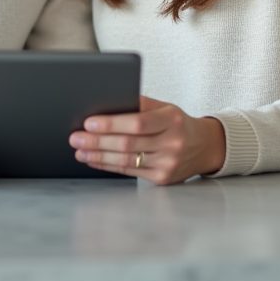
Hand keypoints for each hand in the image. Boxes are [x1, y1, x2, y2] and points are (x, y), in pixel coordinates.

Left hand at [69, 96, 225, 184]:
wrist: (204, 146)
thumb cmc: (177, 123)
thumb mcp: (165, 108)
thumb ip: (139, 105)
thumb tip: (106, 102)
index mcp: (172, 120)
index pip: (137, 122)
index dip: (111, 123)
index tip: (89, 122)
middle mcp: (172, 143)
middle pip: (128, 143)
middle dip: (97, 141)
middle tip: (75, 137)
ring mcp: (168, 163)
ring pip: (126, 160)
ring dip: (98, 156)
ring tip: (79, 150)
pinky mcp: (162, 178)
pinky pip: (129, 172)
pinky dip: (108, 165)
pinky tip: (94, 160)